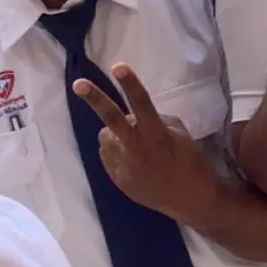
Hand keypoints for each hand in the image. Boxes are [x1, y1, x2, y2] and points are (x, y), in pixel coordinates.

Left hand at [73, 66, 219, 225]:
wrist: (188, 199)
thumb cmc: (188, 160)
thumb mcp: (178, 133)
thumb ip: (155, 120)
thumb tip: (133, 114)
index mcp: (157, 134)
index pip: (142, 103)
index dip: (130, 84)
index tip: (117, 66)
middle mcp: (138, 148)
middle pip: (112, 119)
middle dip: (95, 99)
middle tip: (78, 84)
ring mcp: (125, 166)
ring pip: (106, 136)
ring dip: (115, 133)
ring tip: (131, 143)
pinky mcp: (117, 178)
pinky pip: (107, 154)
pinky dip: (116, 151)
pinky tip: (132, 160)